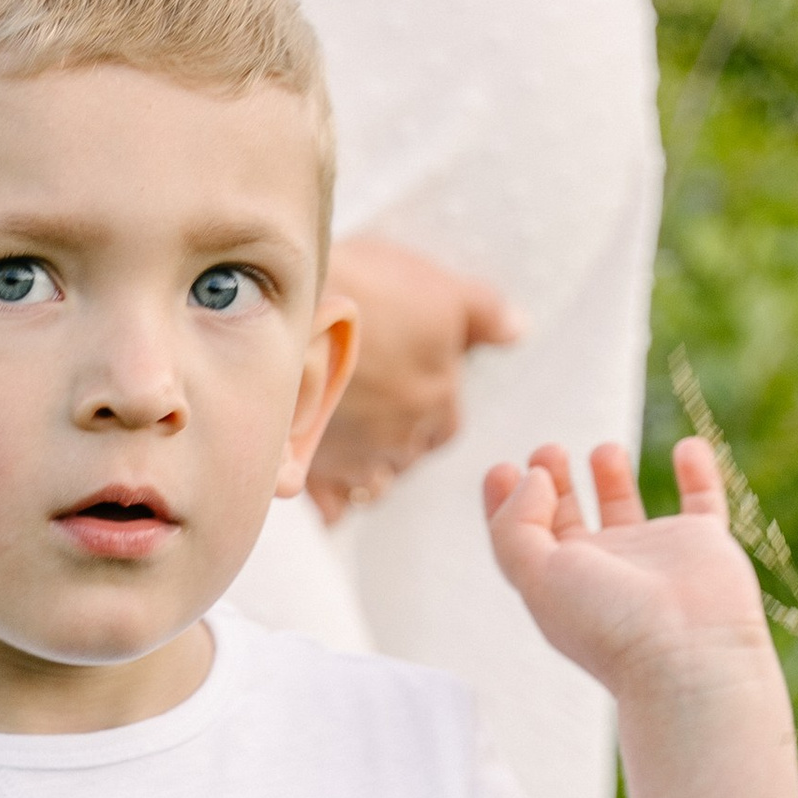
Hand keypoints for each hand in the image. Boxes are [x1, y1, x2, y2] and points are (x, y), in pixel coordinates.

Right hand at [308, 232, 520, 521]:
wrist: (277, 312)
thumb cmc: (361, 292)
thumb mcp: (437, 288)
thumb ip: (485, 313)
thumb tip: (521, 330)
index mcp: (435, 400)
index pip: (446, 423)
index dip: (431, 408)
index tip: (410, 390)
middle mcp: (399, 439)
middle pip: (409, 456)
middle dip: (399, 441)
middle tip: (374, 413)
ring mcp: (352, 459)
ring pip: (372, 484)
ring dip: (366, 470)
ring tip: (346, 444)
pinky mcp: (307, 470)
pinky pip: (329, 508)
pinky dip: (329, 500)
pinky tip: (319, 478)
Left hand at [484, 437, 771, 694]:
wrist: (686, 654)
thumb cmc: (607, 622)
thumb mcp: (536, 575)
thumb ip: (516, 524)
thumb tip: (534, 477)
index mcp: (561, 584)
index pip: (525, 538)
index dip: (508, 503)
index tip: (503, 467)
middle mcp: (605, 571)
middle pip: (570, 520)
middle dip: (555, 482)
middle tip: (548, 451)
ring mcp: (655, 557)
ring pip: (627, 509)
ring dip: (612, 477)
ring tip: (603, 451)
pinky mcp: (703, 545)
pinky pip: (703, 500)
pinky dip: (698, 472)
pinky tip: (688, 447)